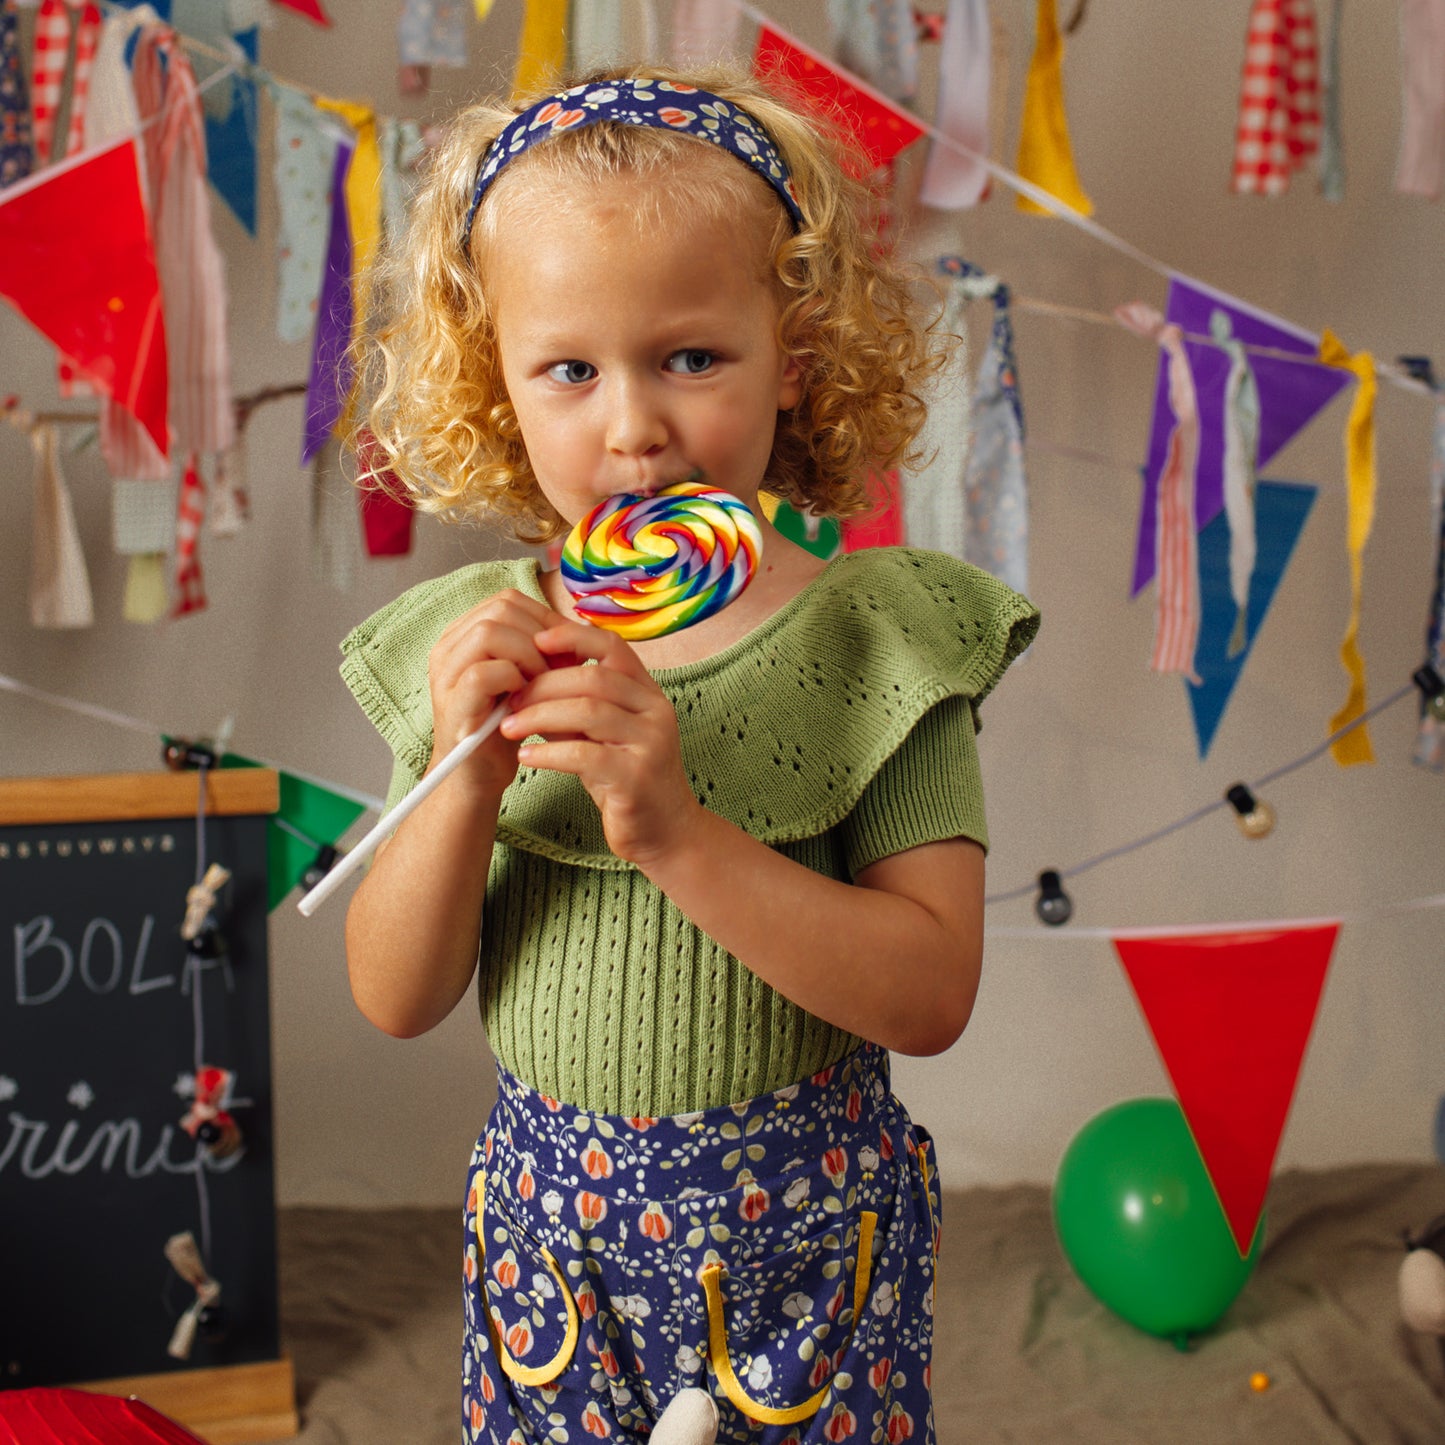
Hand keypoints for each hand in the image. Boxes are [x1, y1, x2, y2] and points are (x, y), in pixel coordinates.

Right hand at [426, 590, 560, 801]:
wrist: (478, 775)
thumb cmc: (504, 724)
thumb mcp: (526, 678)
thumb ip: (541, 650)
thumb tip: (577, 632)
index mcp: (464, 634)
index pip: (508, 600)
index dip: (544, 618)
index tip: (566, 649)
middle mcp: (448, 646)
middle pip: (500, 609)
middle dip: (540, 636)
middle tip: (559, 669)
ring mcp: (446, 673)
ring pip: (490, 633)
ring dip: (529, 656)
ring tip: (542, 684)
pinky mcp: (452, 703)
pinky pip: (485, 672)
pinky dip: (514, 681)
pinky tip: (525, 700)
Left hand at [497, 619, 701, 866]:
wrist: (664, 830)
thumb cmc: (625, 779)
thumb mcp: (600, 735)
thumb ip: (574, 706)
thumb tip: (527, 679)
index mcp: (648, 693)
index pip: (613, 647)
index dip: (573, 636)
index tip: (535, 640)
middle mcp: (656, 711)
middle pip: (594, 678)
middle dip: (544, 684)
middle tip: (510, 698)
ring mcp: (650, 743)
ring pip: (589, 711)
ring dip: (540, 715)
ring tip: (509, 726)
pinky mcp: (636, 777)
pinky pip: (585, 755)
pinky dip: (549, 754)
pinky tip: (526, 758)